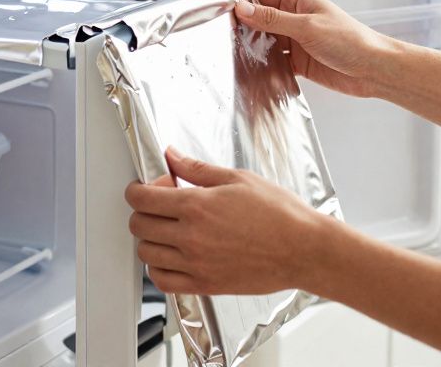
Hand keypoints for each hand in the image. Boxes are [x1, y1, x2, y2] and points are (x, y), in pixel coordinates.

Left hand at [124, 147, 334, 295]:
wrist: (303, 249)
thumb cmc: (279, 214)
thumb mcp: (238, 178)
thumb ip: (198, 169)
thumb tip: (173, 156)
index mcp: (197, 205)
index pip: (141, 198)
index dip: (137, 190)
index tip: (145, 188)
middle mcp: (191, 236)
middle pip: (139, 225)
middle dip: (143, 212)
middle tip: (161, 206)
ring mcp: (196, 264)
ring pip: (146, 254)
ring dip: (150, 240)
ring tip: (168, 230)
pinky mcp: (205, 285)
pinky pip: (163, 282)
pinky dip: (159, 270)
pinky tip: (173, 257)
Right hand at [235, 0, 394, 97]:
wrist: (374, 70)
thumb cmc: (349, 41)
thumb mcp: (307, 27)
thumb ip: (273, 19)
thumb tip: (243, 8)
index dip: (239, 0)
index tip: (219, 11)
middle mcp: (294, 17)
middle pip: (258, 17)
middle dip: (241, 26)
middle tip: (218, 37)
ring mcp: (295, 39)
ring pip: (263, 40)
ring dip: (251, 47)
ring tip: (230, 56)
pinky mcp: (298, 61)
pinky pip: (273, 60)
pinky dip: (263, 65)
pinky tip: (251, 71)